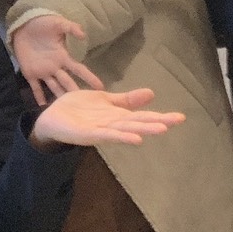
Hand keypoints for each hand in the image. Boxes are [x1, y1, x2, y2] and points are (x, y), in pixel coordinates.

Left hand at [11, 14, 104, 105]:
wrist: (24, 25)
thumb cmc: (42, 24)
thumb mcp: (58, 23)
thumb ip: (70, 28)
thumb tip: (83, 35)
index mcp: (63, 57)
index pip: (79, 69)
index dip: (89, 78)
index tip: (101, 88)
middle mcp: (55, 67)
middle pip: (68, 83)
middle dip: (75, 93)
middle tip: (84, 108)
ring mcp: (43, 71)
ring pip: (54, 87)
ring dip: (59, 98)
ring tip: (66, 111)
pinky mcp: (30, 72)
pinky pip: (35, 87)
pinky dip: (39, 96)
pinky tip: (43, 107)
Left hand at [31, 87, 184, 148]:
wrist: (52, 117)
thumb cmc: (79, 109)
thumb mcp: (105, 99)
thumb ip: (127, 99)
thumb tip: (152, 93)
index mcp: (117, 115)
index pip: (142, 115)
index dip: (161, 116)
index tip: (180, 116)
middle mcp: (113, 124)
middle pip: (138, 122)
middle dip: (157, 122)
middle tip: (176, 121)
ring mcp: (101, 130)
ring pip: (126, 129)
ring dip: (143, 130)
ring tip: (161, 129)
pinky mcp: (88, 134)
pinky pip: (106, 135)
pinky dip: (121, 137)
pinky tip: (135, 138)